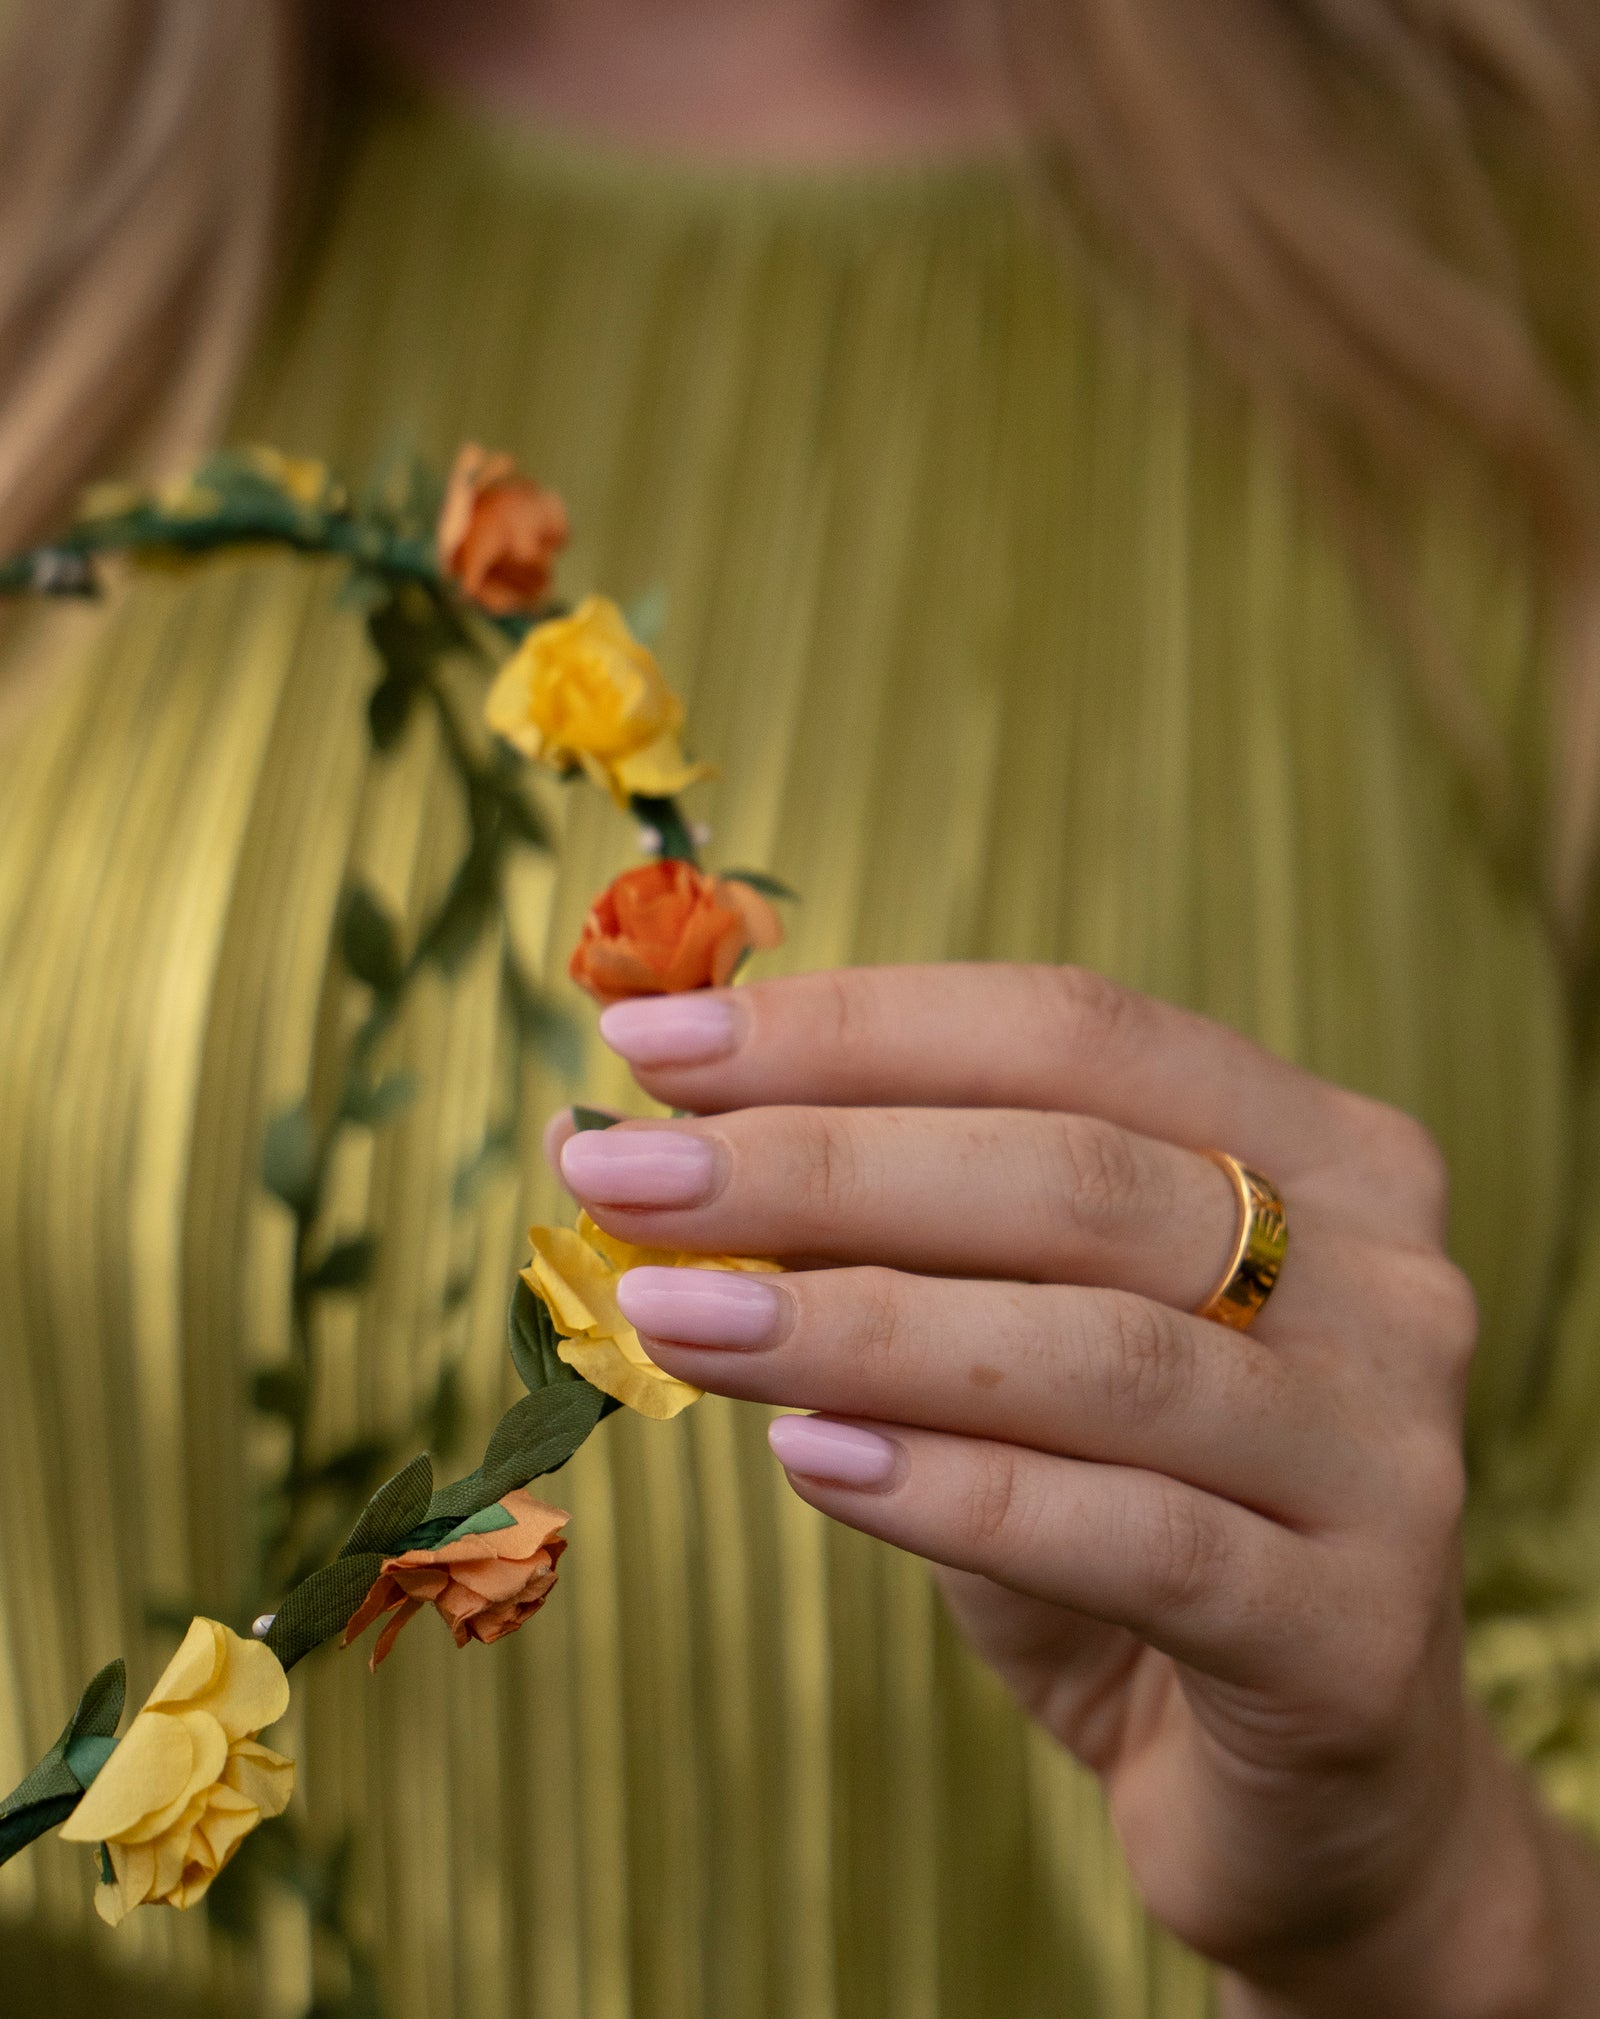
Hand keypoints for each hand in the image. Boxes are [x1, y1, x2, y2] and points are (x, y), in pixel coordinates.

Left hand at [550, 965, 1576, 2015]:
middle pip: (1076, 1175)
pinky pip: (1133, 1538)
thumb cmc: (1127, 1512)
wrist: (1305, 1785)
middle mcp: (1386, 1276)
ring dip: (854, 1324)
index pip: (1071, 1030)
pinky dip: (955, 1491)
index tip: (655, 1046)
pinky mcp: (1356, 1631)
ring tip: (673, 1315)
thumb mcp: (1013, 1340)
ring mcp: (1391, 1453)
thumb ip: (888, 1236)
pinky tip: (809, 1462)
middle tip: (621, 1178)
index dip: (854, 1026)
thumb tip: (647, 1136)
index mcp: (1320, 1148)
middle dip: (820, 1164)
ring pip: (1095, 1352)